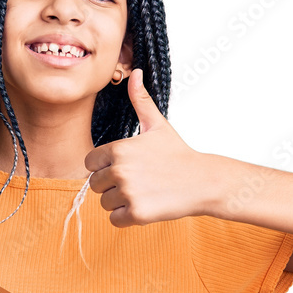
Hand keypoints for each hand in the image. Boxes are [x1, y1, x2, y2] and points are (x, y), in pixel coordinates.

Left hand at [85, 68, 209, 226]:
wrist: (202, 181)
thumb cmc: (178, 153)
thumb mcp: (157, 125)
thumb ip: (140, 101)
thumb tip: (134, 72)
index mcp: (118, 149)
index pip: (89, 164)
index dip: (104, 166)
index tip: (125, 166)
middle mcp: (119, 170)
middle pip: (95, 185)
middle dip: (111, 185)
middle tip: (138, 181)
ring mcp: (127, 193)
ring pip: (104, 203)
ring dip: (119, 202)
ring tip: (143, 192)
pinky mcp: (136, 213)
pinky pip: (115, 219)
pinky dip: (127, 217)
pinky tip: (145, 205)